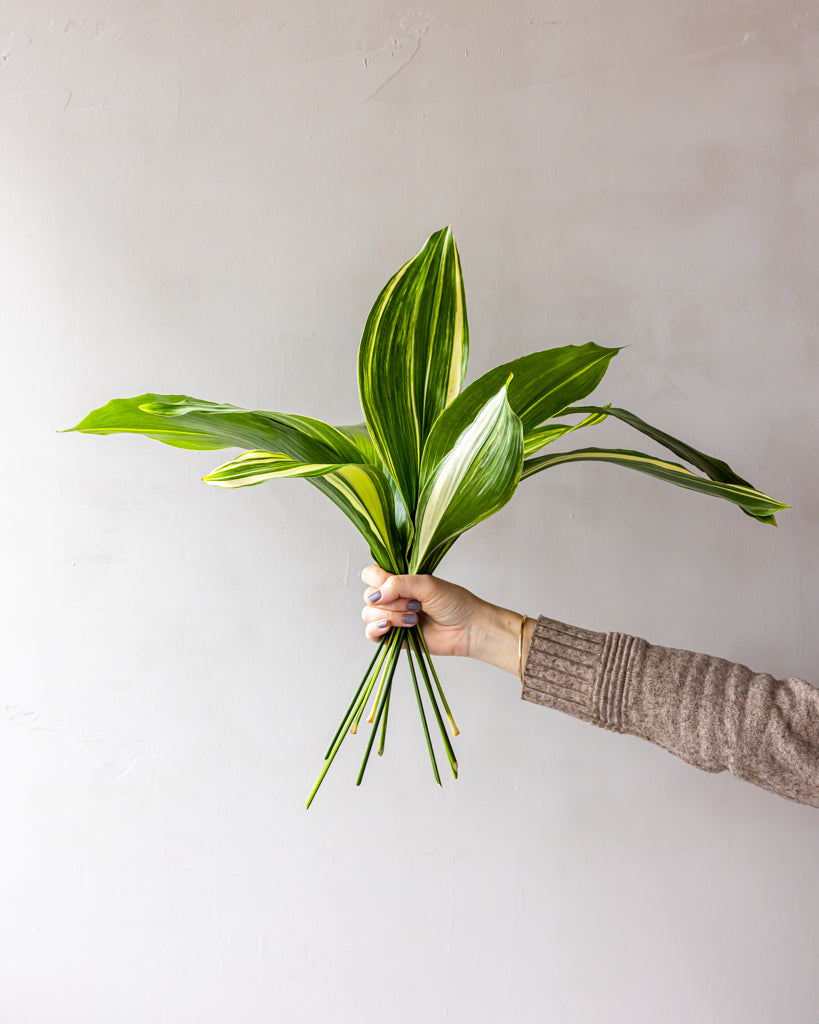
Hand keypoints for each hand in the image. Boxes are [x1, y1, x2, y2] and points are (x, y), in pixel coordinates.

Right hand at [360, 565, 536, 674]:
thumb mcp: (426, 584)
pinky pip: (371, 634)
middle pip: (369, 596)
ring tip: (414, 619)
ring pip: (369, 614)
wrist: (468, 629)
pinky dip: (376, 629)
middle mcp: (393, 597)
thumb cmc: (454, 603)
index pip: (371, 574)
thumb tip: (375, 595)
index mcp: (400, 580)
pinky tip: (390, 627)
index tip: (392, 585)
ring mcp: (392, 617)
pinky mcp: (393, 637)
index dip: (376, 580)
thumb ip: (398, 584)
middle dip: (391, 601)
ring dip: (391, 616)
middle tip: (416, 604)